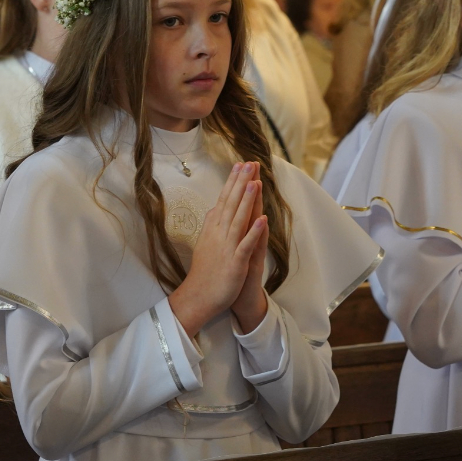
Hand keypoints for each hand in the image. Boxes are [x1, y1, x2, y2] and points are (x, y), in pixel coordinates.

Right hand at [169, 162, 268, 338]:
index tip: (240, 164)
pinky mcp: (235, 263)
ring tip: (255, 182)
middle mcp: (218, 234)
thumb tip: (215, 208)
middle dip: (241, 183)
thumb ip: (212, 225)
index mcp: (213, 229)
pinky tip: (263, 219)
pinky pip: (246, 245)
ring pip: (238, 220)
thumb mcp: (205, 242)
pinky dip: (254, 232)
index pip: (223, 200)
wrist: (198, 297)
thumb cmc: (204, 271)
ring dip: (247, 201)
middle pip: (231, 204)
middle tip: (249, 163)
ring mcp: (226, 247)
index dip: (233, 182)